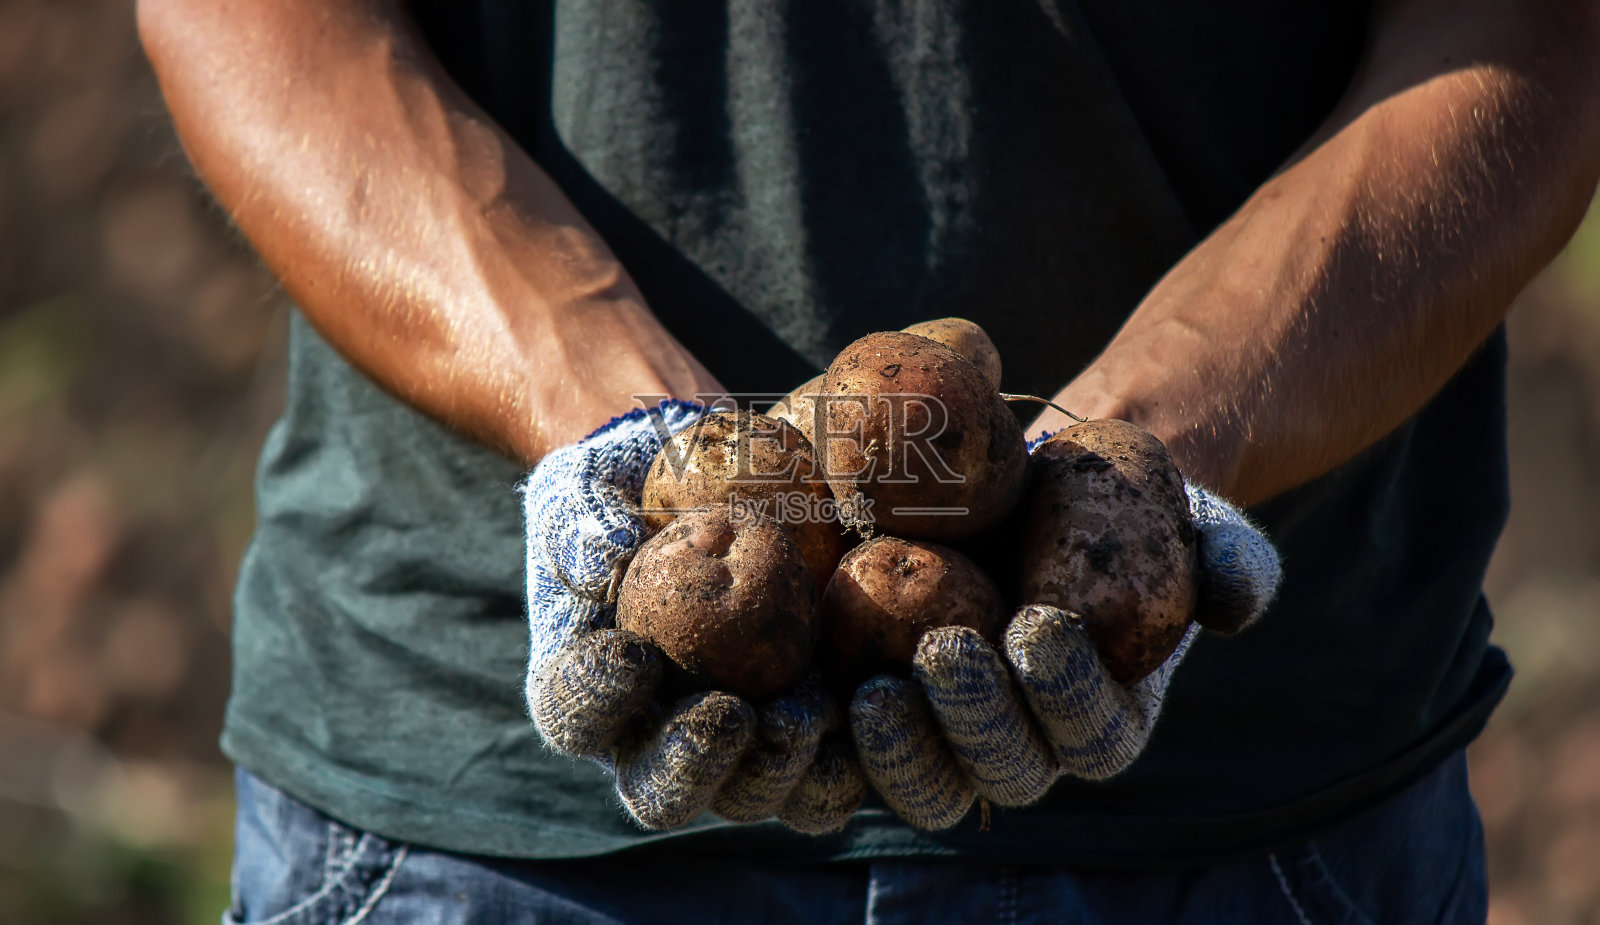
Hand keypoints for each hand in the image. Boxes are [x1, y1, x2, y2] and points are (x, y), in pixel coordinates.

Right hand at [522, 401, 865, 831]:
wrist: (722, 480)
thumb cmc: (638, 488)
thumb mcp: (596, 484)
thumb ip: (587, 519)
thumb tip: (605, 555)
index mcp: (591, 690)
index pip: (575, 713)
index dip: (596, 697)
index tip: (632, 653)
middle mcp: (657, 741)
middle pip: (663, 791)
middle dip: (694, 764)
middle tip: (728, 715)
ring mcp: (735, 750)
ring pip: (749, 796)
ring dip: (778, 769)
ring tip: (806, 712)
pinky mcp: (806, 737)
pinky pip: (826, 776)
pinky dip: (850, 754)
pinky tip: (871, 708)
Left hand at [848, 466, 1281, 829]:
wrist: (1028, 486)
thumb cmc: (1118, 505)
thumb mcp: (1188, 519)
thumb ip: (1229, 560)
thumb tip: (1234, 601)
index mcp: (1104, 715)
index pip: (1092, 734)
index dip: (1068, 691)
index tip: (1038, 624)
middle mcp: (1029, 745)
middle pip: (1005, 769)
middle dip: (975, 720)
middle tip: (943, 652)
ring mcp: (950, 740)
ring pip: (930, 780)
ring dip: (903, 749)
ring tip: (875, 691)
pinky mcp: (887, 717)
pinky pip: (859, 754)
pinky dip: (834, 740)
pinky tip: (811, 697)